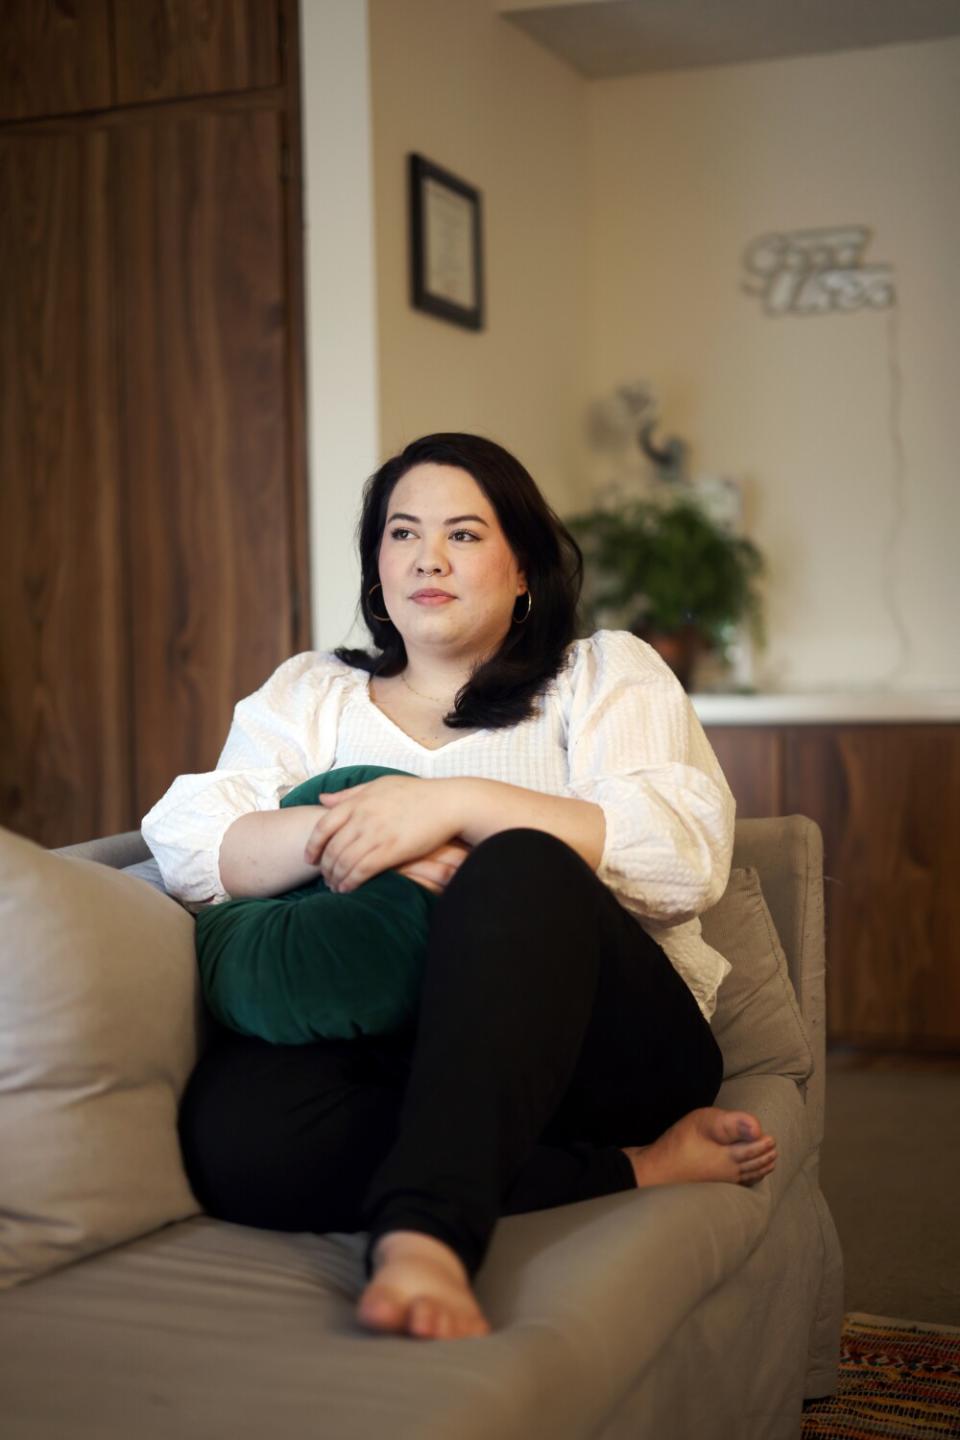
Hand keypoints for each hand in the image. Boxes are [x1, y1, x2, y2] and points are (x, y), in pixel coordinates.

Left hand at [303, 776, 460, 891]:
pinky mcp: (391, 849)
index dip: (312, 845)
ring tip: (335, 887)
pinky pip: (361, 870)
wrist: (448, 802)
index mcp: (358, 801)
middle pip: (331, 848)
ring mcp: (376, 833)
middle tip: (325, 879)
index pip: (323, 826)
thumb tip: (322, 799)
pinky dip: (350, 882)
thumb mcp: (379, 785)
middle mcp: (363, 817)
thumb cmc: (416, 793)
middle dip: (325, 868)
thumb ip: (349, 793)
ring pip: (343, 862)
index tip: (310, 858)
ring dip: (336, 878)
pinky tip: (349, 889)